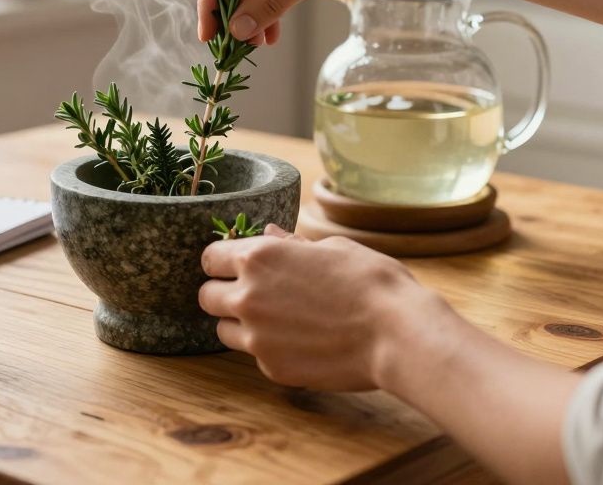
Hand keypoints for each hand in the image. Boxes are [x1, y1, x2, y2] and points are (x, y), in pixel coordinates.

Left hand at [198, 224, 450, 390]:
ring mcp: (257, 338)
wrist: (396, 333)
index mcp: (259, 258)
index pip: (210, 258)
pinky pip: (256, 355)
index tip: (235, 264)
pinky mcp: (272, 368)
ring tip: (275, 319)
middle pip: (207, 297)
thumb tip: (269, 234)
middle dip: (223, 292)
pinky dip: (269, 348)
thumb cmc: (371, 282)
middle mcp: (248, 298)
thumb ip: (290, 244)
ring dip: (240, 323)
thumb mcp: (333, 248)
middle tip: (251, 293)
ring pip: (223, 330)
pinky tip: (300, 341)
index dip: (223, 260)